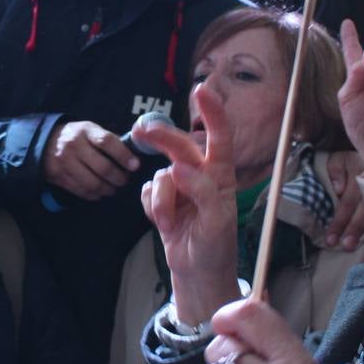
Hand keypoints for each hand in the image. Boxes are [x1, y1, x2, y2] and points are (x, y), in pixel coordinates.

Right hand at [42, 120, 137, 200]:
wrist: (44, 143)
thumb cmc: (76, 136)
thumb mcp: (90, 130)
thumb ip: (108, 140)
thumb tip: (131, 155)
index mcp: (85, 131)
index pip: (107, 142)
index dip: (124, 155)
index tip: (135, 165)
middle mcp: (74, 146)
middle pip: (102, 167)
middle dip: (119, 177)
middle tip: (125, 179)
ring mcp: (65, 163)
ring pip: (93, 183)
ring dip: (108, 189)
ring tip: (114, 188)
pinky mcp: (60, 177)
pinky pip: (82, 191)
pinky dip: (95, 194)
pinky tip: (100, 192)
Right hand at [137, 83, 241, 324]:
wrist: (197, 273)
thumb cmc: (217, 248)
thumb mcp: (217, 222)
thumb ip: (203, 192)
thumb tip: (180, 167)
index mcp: (222, 176)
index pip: (219, 138)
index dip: (212, 113)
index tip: (201, 90)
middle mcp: (201, 176)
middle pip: (179, 147)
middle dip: (161, 140)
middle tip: (141, 132)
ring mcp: (180, 188)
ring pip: (159, 175)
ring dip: (159, 200)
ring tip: (168, 223)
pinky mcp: (162, 200)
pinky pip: (146, 191)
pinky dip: (150, 207)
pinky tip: (162, 223)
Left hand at [321, 151, 363, 250]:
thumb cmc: (349, 161)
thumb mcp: (338, 159)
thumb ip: (336, 170)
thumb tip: (339, 190)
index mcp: (361, 172)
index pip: (349, 200)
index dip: (340, 220)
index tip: (331, 239)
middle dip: (354, 229)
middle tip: (346, 246)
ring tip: (355, 247)